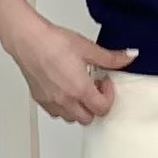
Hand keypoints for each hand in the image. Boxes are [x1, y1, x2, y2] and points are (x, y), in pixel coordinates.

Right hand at [2, 14, 137, 124]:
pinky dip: (63, 107)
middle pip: (88, 118)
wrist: (28, 39)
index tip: (105, 81)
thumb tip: (129, 56)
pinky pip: (56, 113)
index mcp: (80, 89)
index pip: (103, 108)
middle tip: (94, 87)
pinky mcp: (40, 99)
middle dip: (95, 105)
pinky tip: (64, 89)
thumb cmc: (52, 42)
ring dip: (79, 108)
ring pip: (71, 118)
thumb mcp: (88, 48)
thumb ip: (111, 58)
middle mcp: (65, 100)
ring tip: (79, 88)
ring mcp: (51, 102)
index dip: (109, 96)